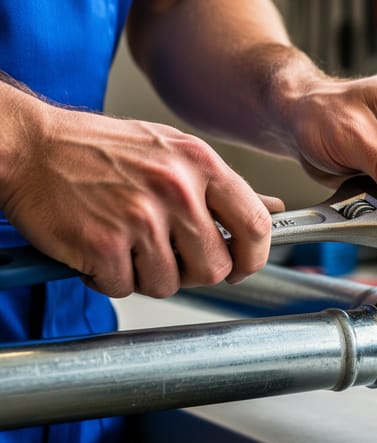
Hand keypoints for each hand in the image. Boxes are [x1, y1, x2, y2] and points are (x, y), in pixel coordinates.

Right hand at [1, 105, 283, 297]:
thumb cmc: (98, 148)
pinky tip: (98, 249)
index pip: (256, 225)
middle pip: (214, 267)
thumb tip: (272, 207)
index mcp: (200, 164)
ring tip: (125, 244)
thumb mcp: (173, 151)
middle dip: (193, 272)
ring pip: (169, 283)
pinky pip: (123, 287)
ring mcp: (140, 218)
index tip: (242, 266)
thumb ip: (221, 186)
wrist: (29, 145)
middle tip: (167, 256)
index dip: (254, 256)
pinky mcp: (104, 245)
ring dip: (146, 275)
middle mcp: (176, 190)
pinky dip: (108, 278)